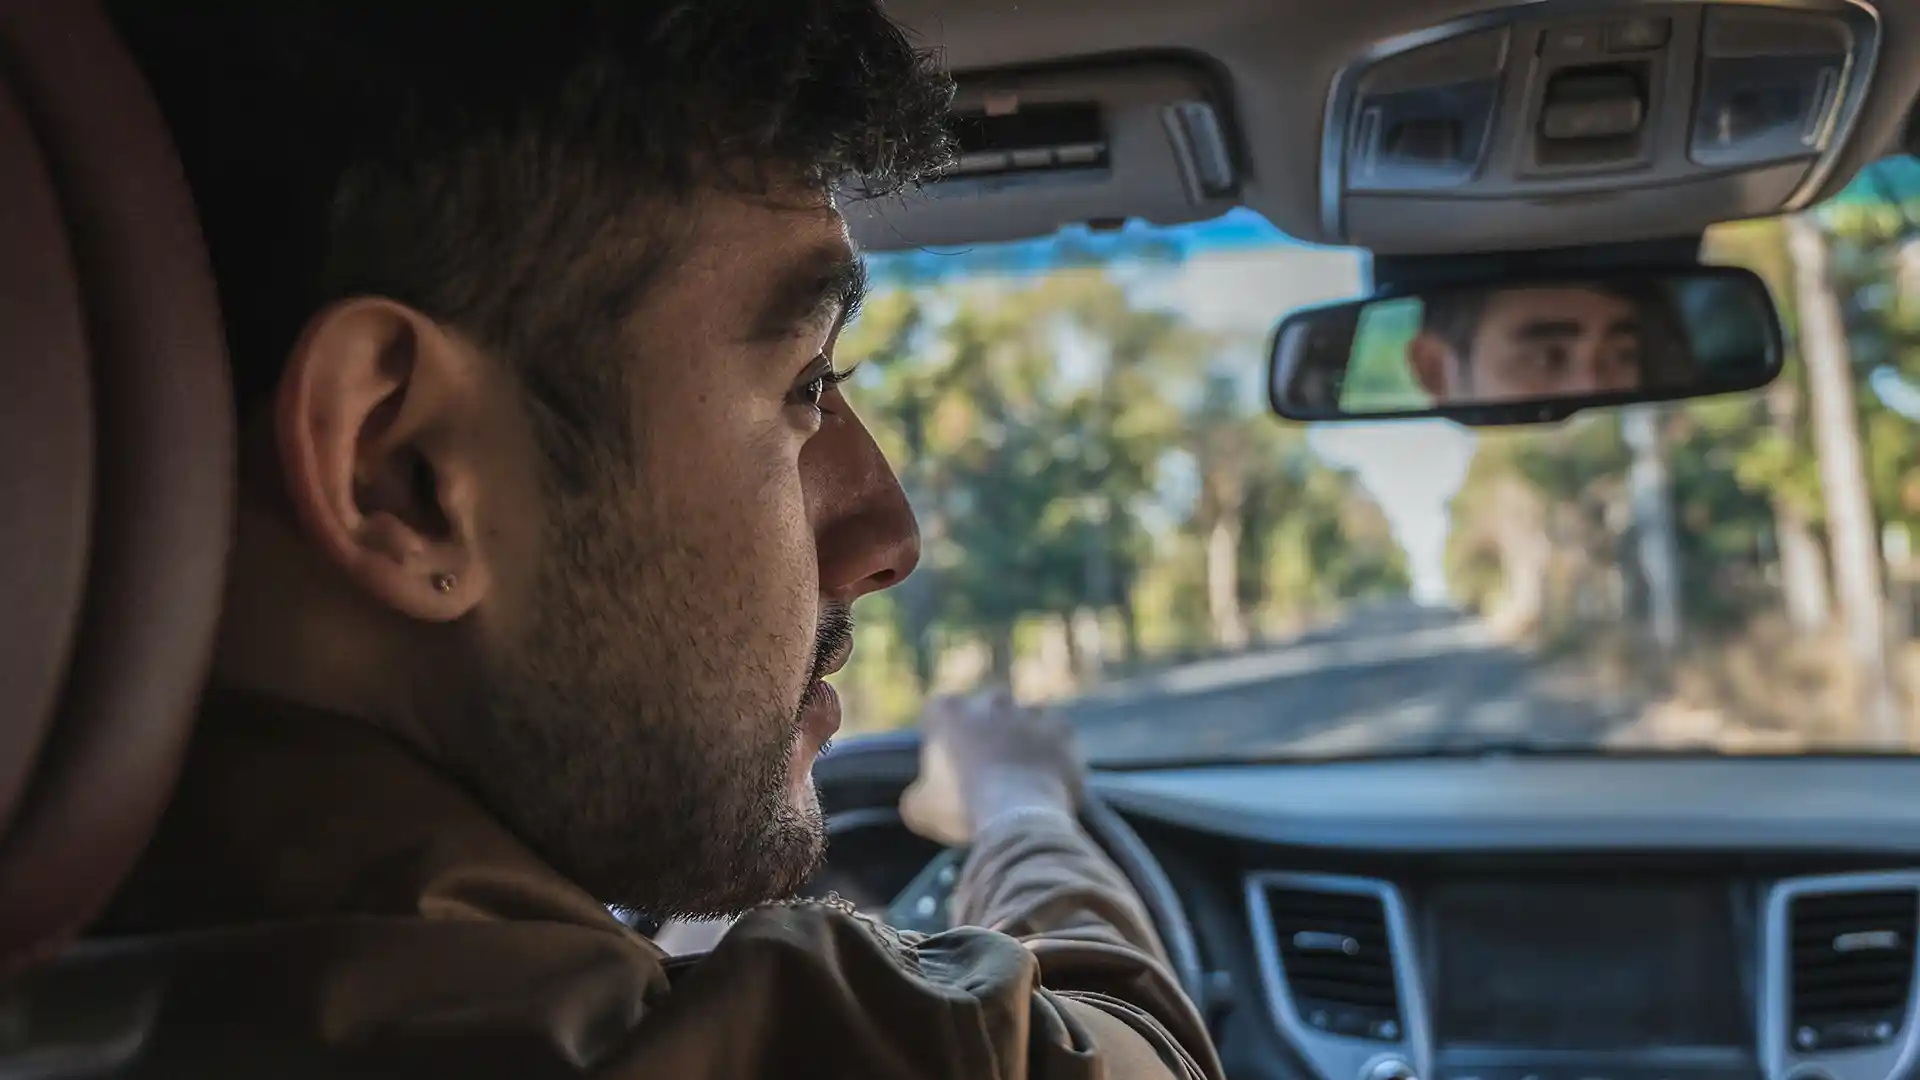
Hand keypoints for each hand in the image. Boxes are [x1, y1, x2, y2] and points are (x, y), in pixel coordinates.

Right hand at [900, 688, 1082, 846]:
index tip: (948, 760)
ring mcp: (1030, 712)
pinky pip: (1057, 733)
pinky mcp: (1062, 730)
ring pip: (1024, 717)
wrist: (1019, 816)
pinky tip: (1050, 770)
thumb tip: (921, 796)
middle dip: (986, 729)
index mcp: (950, 711)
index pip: (939, 712)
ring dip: (1022, 735)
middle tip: (987, 764)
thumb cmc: (962, 807)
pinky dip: (1053, 748)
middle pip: (985, 708)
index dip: (943, 735)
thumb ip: (916, 794)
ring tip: (1022, 769)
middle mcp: (990, 701)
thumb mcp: (919, 809)